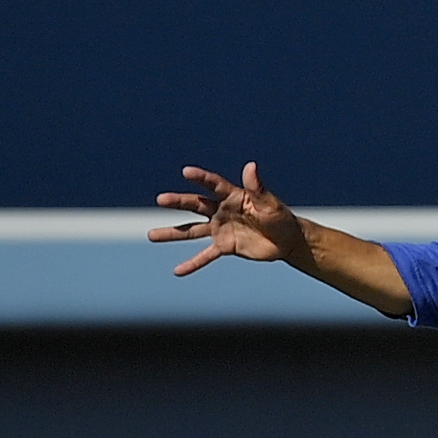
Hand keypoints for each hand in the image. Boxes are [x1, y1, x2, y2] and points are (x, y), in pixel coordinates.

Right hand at [149, 162, 303, 276]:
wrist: (286, 241)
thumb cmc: (280, 217)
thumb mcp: (270, 204)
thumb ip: (257, 187)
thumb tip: (251, 166)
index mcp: (234, 196)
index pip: (214, 185)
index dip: (201, 178)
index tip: (187, 172)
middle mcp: (222, 211)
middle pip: (196, 205)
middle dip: (179, 202)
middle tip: (161, 199)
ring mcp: (221, 229)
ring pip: (192, 231)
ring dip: (173, 233)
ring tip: (151, 235)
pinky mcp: (225, 247)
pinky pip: (205, 255)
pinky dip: (193, 264)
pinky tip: (178, 271)